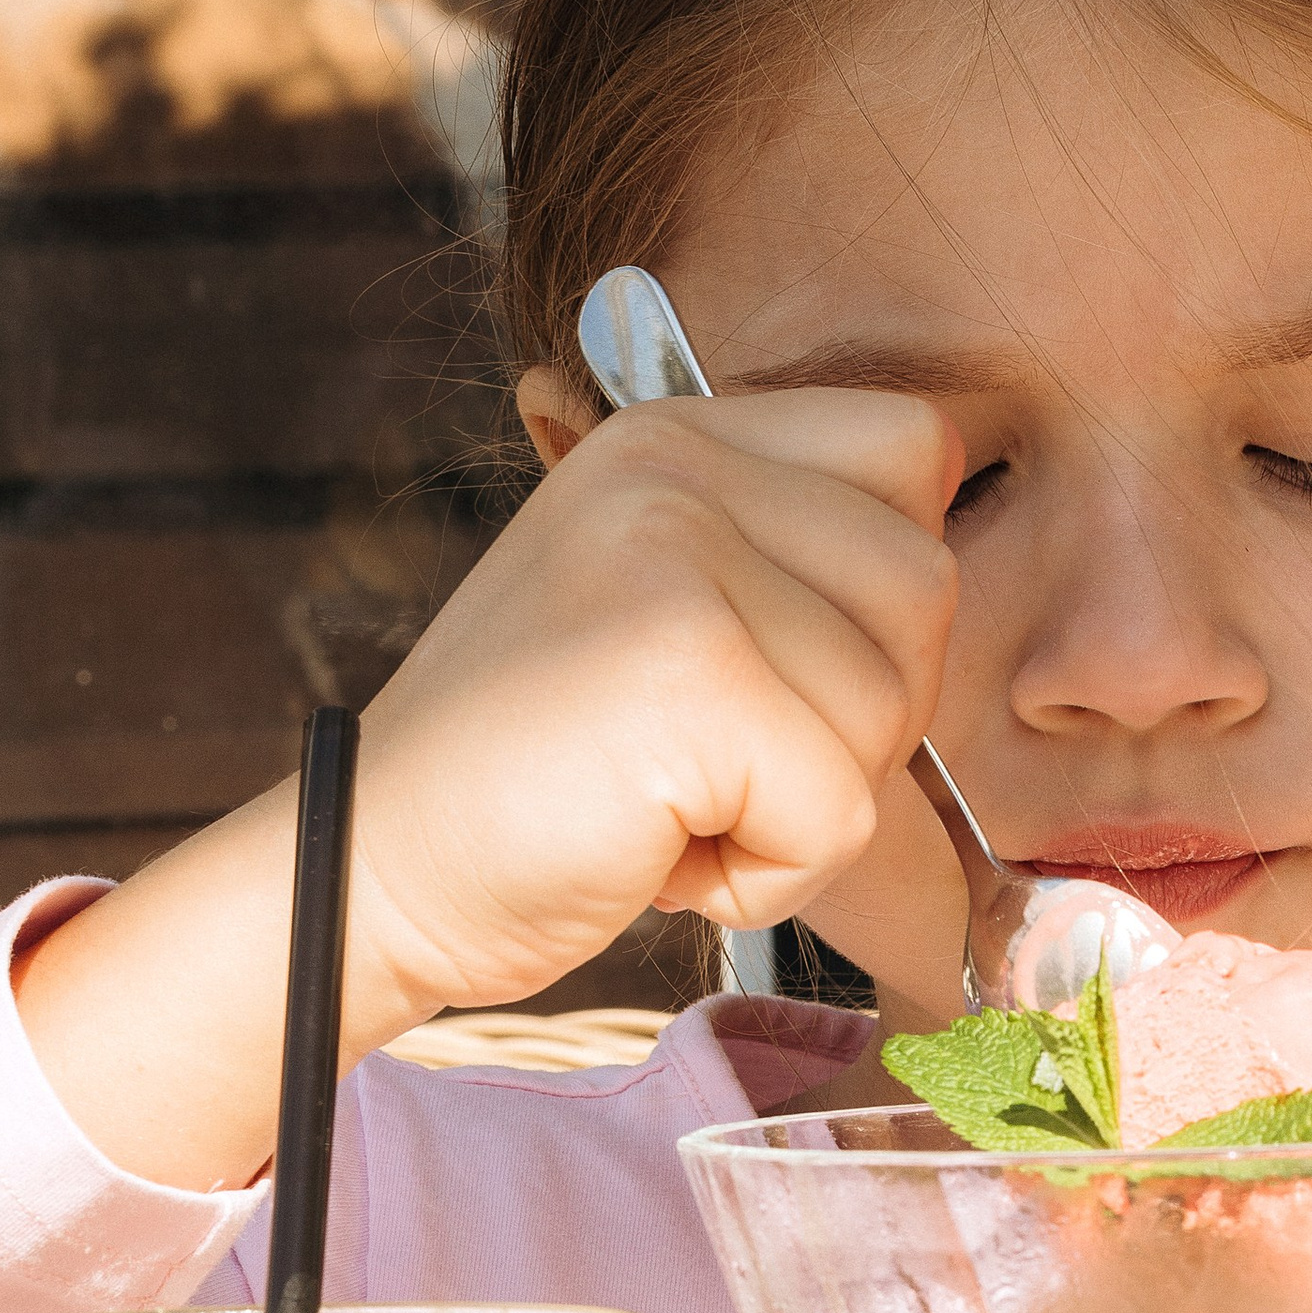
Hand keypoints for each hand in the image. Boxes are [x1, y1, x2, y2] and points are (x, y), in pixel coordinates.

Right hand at [344, 387, 961, 1026]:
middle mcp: (675, 466)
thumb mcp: (662, 611)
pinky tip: (656, 854)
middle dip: (853, 717)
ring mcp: (676, 557)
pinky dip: (770, 877)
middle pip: (924, 587)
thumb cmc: (540, 775)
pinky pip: (842, 811)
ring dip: (803, 806)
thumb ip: (787, 564)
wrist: (372, 870)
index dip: (882, 595)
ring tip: (672, 805)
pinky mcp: (687, 675)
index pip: (915, 450)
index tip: (773, 671)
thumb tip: (939, 580)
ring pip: (890, 709)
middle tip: (712, 761)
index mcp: (678, 436)